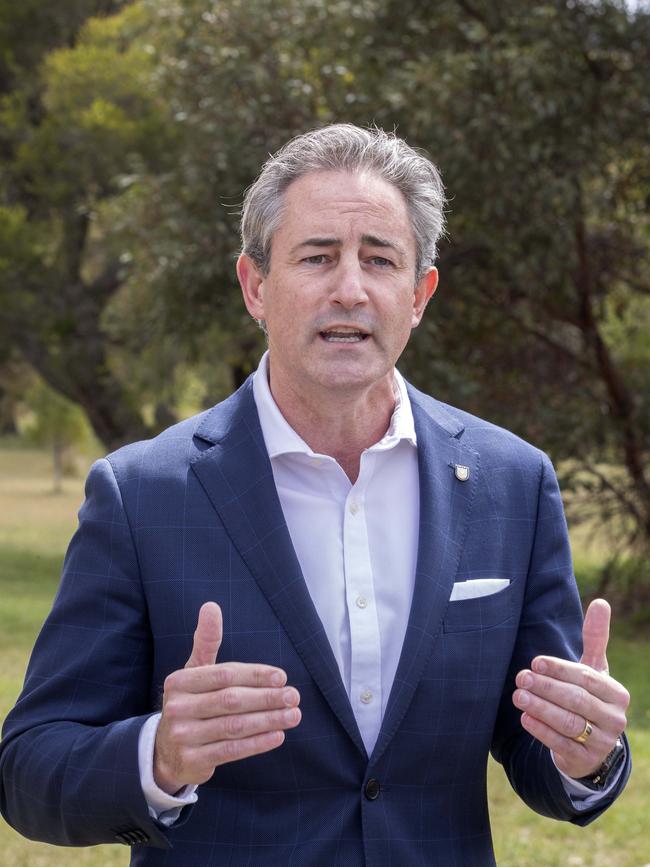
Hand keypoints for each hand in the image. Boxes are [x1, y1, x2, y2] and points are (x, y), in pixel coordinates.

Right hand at [154, 602, 300, 793]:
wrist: (166, 751)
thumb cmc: (191, 702)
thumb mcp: (195, 671)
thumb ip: (206, 641)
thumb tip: (211, 606)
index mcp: (180, 682)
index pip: (224, 675)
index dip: (255, 675)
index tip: (281, 677)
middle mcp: (178, 708)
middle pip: (231, 700)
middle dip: (266, 698)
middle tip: (293, 696)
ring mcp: (184, 736)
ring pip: (234, 726)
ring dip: (268, 720)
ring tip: (293, 714)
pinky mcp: (193, 761)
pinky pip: (231, 751)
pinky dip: (257, 743)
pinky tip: (278, 735)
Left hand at [512, 598, 628, 778]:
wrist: (592, 744)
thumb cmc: (589, 696)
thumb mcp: (594, 669)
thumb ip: (596, 638)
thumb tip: (600, 602)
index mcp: (616, 693)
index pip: (586, 678)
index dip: (559, 669)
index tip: (534, 663)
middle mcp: (614, 718)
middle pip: (577, 700)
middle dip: (546, 688)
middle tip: (520, 678)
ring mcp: (602, 742)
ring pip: (569, 722)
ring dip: (541, 708)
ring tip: (518, 696)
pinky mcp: (585, 760)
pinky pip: (562, 745)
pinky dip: (542, 731)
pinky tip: (525, 718)